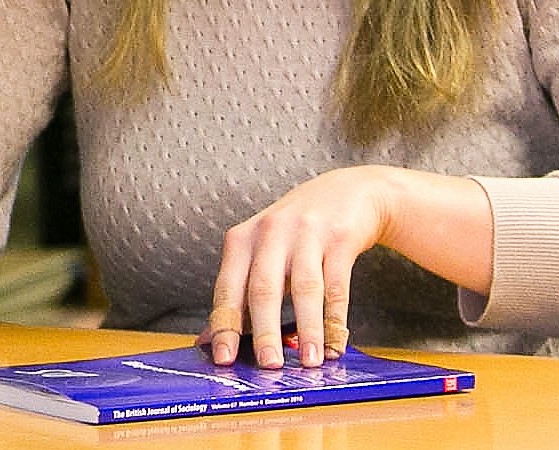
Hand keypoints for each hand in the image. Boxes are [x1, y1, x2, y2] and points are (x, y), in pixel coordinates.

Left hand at [205, 164, 405, 369]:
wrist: (346, 192)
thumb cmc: (294, 233)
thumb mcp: (261, 252)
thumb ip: (240, 292)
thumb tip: (211, 340)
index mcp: (242, 239)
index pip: (228, 287)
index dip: (225, 324)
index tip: (224, 357)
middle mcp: (270, 232)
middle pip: (263, 288)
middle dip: (264, 331)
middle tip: (268, 365)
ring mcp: (306, 233)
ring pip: (304, 288)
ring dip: (307, 329)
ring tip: (309, 362)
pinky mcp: (339, 238)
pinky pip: (337, 285)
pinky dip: (335, 319)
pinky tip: (336, 345)